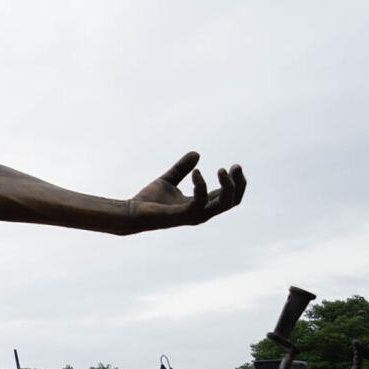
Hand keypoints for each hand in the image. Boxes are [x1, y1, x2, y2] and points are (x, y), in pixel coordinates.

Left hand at [129, 152, 245, 230]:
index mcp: (201, 205)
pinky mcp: (183, 215)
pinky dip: (201, 185)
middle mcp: (201, 213)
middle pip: (232, 202)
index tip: (234, 166)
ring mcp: (194, 216)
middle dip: (238, 184)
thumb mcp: (169, 179)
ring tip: (221, 170)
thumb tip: (197, 153)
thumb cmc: (149, 200)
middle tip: (235, 166)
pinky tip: (196, 173)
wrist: (131, 212)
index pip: (228, 197)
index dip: (235, 182)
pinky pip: (200, 201)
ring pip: (224, 204)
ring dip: (227, 186)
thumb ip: (182, 168)